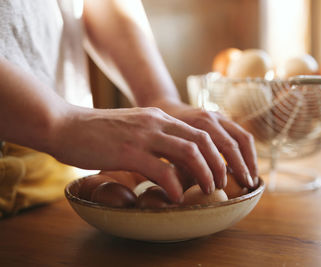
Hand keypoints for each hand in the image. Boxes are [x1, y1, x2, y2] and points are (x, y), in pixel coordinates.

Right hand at [48, 105, 225, 202]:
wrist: (64, 125)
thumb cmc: (97, 131)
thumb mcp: (134, 126)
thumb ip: (154, 137)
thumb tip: (171, 158)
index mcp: (159, 116)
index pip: (199, 131)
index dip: (216, 152)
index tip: (220, 169)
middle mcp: (156, 122)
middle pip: (202, 140)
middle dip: (218, 163)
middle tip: (221, 182)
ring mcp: (144, 136)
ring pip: (189, 152)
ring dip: (204, 173)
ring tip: (208, 190)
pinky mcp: (129, 152)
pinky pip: (162, 170)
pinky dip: (175, 186)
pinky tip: (176, 197)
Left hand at [150, 99, 258, 187]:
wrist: (164, 108)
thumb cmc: (163, 136)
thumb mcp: (166, 151)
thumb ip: (179, 168)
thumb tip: (191, 192)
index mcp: (198, 124)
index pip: (222, 148)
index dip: (227, 169)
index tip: (228, 188)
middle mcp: (211, 118)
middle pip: (236, 143)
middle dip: (244, 166)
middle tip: (247, 186)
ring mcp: (220, 116)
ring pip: (244, 137)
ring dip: (250, 159)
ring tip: (252, 180)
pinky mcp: (224, 119)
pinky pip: (242, 135)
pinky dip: (247, 153)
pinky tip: (247, 169)